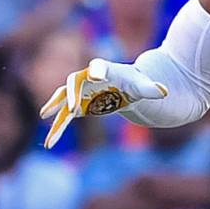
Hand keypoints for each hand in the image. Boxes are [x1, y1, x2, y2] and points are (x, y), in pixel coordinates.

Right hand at [39, 58, 168, 147]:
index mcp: (107, 70)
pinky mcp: (78, 105)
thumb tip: (163, 91)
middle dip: (71, 93)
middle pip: (74, 82)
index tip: (96, 76)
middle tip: (71, 106)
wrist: (127, 87)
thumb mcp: (144, 87)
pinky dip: (58, 127)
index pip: (100, 67)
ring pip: (63, 100)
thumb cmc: (136, 83)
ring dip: (54, 111)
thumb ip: (150, 89)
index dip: (97, 70)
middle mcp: (88, 79)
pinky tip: (51, 142)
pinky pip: (65, 115)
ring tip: (45, 123)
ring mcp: (81, 92)